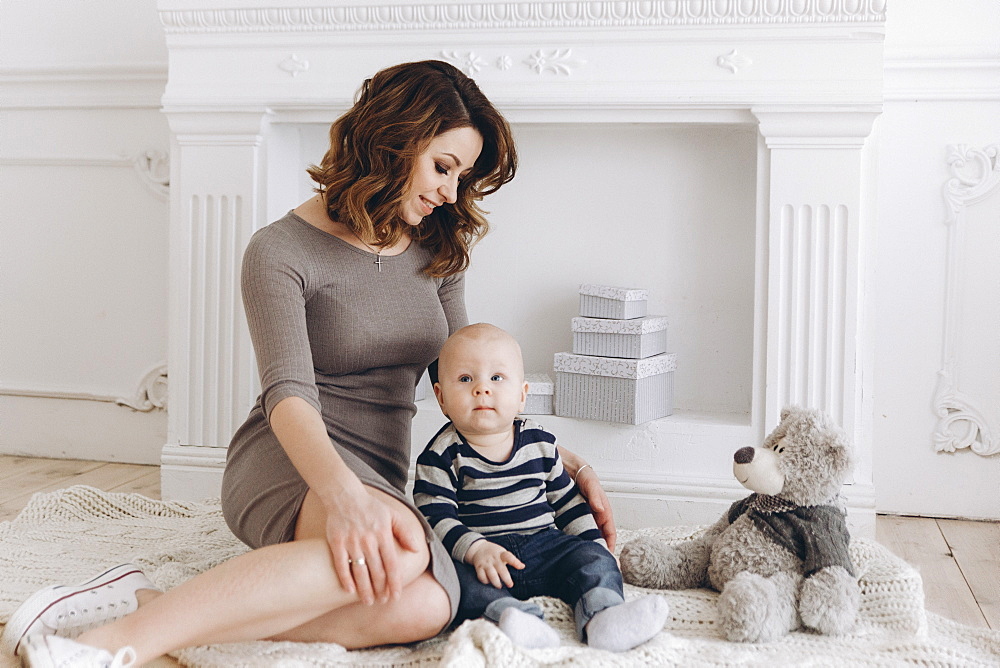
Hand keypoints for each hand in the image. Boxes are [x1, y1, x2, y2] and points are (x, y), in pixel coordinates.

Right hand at [321, 484, 422, 605]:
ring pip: (360, 571)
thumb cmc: (371, 507)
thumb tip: (417, 550)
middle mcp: (368, 539)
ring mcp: (352, 541)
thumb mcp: (392, 515)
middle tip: (382, 602)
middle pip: (377, 571)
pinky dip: (345, 579)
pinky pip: (341, 564)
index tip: (396, 596)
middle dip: (381, 590)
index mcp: (383, 534)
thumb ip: (405, 532)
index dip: (395, 583)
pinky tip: (350, 591)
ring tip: (369, 601)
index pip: (392, 564)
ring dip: (365, 589)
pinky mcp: (336, 542)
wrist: (344, 495)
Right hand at [465, 540, 523, 588]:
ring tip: (499, 586)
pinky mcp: (478, 567)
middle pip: (501, 569)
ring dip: (496, 583)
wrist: (478, 548)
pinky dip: (486, 581)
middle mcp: (493, 558)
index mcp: (501, 554)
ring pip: (491, 575)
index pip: (509, 557)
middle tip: (510, 585)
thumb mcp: (503, 552)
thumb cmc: (494, 552)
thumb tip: (523, 566)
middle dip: (507, 579)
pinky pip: (482, 577)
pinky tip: (489, 582)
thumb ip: (512, 559)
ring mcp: (486, 563)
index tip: (521, 567)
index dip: (515, 562)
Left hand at [570, 462, 617, 552]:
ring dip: (586, 545)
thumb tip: (600, 508)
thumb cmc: (584, 475)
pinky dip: (574, 538)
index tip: (609, 557)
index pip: (610, 531)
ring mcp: (583, 517)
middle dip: (599, 549)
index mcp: (603, 510)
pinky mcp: (572, 516)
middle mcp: (594, 516)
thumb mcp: (590, 483)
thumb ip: (595, 495)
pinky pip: (575, 530)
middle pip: (599, 537)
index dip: (610, 544)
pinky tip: (569, 546)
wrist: (568, 468)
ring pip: (587, 535)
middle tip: (595, 563)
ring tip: (582, 559)